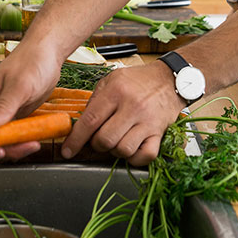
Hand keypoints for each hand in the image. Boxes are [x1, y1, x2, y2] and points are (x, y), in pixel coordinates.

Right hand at [0, 41, 62, 159]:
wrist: (48, 53)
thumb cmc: (32, 61)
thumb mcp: (19, 85)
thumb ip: (3, 106)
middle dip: (1, 149)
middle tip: (23, 148)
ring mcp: (2, 114)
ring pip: (0, 140)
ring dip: (14, 147)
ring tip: (33, 144)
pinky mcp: (15, 116)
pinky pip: (13, 135)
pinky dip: (22, 141)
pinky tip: (35, 140)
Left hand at [61, 61, 184, 165]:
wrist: (170, 79)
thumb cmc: (138, 80)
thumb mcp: (112, 80)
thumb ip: (95, 100)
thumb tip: (80, 125)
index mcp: (116, 91)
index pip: (90, 121)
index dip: (76, 140)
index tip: (68, 151)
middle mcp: (132, 106)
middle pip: (105, 140)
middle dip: (96, 145)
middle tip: (99, 139)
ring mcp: (147, 121)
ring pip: (123, 150)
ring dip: (115, 150)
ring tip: (117, 140)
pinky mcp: (159, 132)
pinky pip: (145, 156)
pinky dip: (135, 158)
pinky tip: (132, 148)